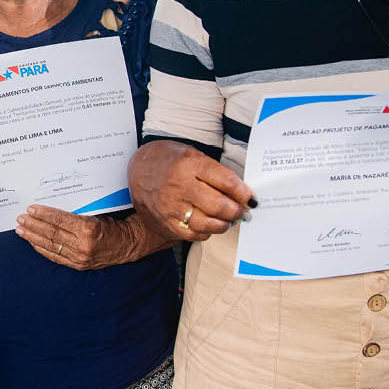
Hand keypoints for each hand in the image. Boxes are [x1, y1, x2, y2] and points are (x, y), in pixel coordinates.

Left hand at [16, 206, 170, 269]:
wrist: (129, 243)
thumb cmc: (113, 223)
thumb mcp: (97, 213)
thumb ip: (76, 213)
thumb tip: (51, 209)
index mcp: (89, 228)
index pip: (60, 220)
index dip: (43, 214)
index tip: (31, 209)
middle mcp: (83, 245)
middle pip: (52, 234)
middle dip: (34, 225)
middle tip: (20, 218)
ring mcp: (81, 257)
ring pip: (51, 246)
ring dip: (34, 237)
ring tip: (21, 230)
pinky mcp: (79, 265)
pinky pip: (56, 257)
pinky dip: (42, 249)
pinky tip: (33, 242)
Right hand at [127, 140, 254, 242]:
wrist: (137, 171)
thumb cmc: (168, 161)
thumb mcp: (191, 154)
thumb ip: (215, 172)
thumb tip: (240, 193)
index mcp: (188, 165)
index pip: (226, 182)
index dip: (244, 193)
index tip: (251, 198)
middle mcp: (179, 187)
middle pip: (220, 206)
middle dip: (237, 211)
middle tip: (242, 210)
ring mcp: (171, 207)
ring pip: (209, 224)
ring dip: (224, 224)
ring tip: (228, 219)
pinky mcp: (165, 223)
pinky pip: (194, 234)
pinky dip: (207, 231)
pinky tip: (209, 224)